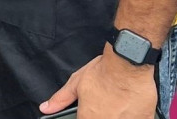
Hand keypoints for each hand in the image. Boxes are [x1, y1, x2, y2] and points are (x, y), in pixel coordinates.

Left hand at [40, 49, 156, 118]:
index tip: (93, 111)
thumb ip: (61, 99)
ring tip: (118, 105)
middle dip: (104, 114)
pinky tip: (129, 108)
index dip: (87, 117)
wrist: (128, 64)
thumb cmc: (102, 72)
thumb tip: (45, 108)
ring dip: (117, 115)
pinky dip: (131, 117)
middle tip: (108, 105)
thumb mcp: (76, 83)